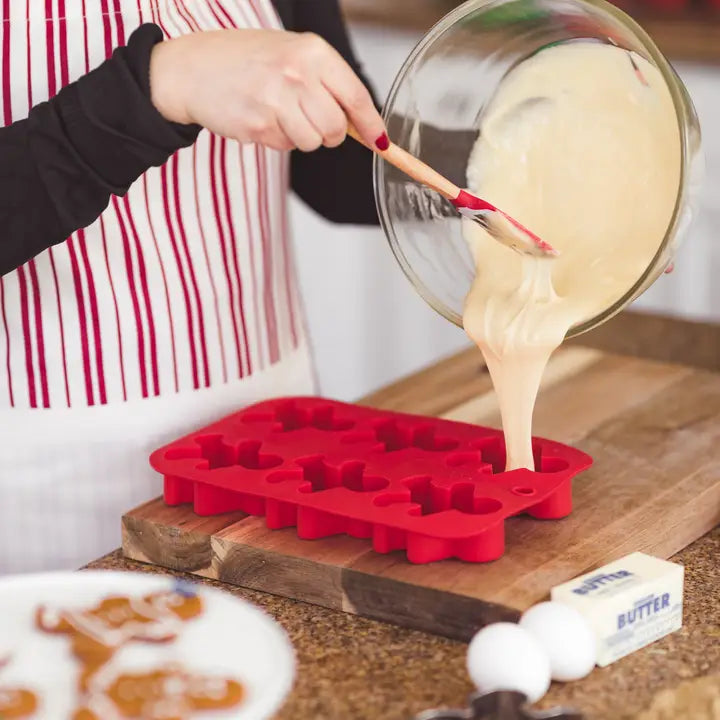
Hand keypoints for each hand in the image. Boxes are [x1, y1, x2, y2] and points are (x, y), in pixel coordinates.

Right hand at [149, 29, 386, 151]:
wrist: (191, 69)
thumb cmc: (243, 60)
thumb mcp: (290, 54)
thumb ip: (325, 82)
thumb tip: (360, 121)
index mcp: (310, 51)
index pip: (355, 95)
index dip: (371, 124)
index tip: (381, 141)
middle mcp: (296, 74)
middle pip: (336, 128)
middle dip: (329, 134)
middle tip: (310, 121)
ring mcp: (276, 101)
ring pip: (313, 142)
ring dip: (301, 137)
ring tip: (278, 113)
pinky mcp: (258, 126)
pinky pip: (285, 147)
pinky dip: (277, 139)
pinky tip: (260, 117)